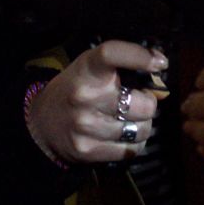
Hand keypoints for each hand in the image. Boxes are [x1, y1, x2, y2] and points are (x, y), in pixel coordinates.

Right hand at [26, 40, 165, 164]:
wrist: (42, 123)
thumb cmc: (77, 89)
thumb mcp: (92, 68)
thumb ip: (124, 67)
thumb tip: (161, 69)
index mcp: (88, 69)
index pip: (112, 54)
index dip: (140, 56)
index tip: (160, 63)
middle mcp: (86, 96)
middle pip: (144, 105)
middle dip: (148, 104)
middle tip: (138, 102)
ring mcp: (86, 125)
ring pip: (142, 130)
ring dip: (143, 126)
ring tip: (129, 120)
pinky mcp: (88, 150)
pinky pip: (131, 150)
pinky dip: (134, 144)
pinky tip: (123, 135)